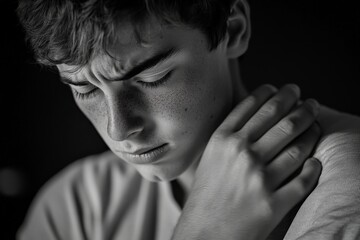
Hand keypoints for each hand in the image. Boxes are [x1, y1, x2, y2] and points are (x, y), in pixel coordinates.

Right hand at [172, 84, 321, 239]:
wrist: (202, 234)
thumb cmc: (206, 196)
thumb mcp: (210, 157)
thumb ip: (230, 135)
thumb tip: (258, 115)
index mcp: (222, 140)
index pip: (254, 106)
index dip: (274, 93)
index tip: (284, 90)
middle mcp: (241, 154)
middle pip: (281, 120)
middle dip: (300, 105)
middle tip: (308, 101)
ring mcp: (258, 179)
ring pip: (297, 146)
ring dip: (311, 132)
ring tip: (315, 125)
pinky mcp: (273, 204)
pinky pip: (303, 180)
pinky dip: (313, 168)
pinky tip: (315, 161)